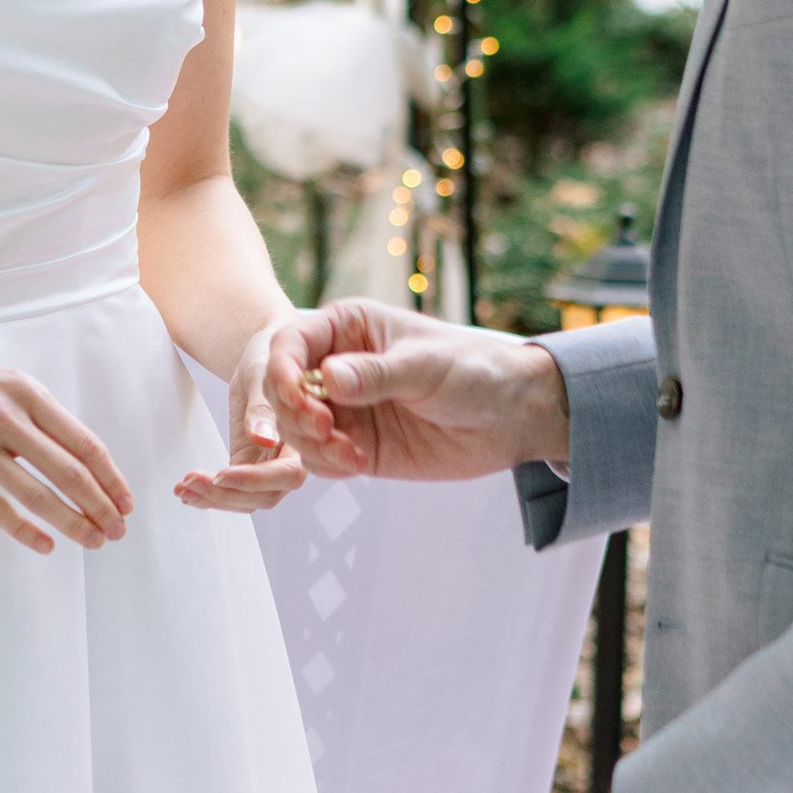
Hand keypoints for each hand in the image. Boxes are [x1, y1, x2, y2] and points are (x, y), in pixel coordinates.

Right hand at [0, 313, 132, 557]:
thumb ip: (29, 410)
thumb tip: (65, 448)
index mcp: (24, 392)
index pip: (83, 442)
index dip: (111, 477)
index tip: (126, 502)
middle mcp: (6, 417)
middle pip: (70, 472)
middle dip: (101, 507)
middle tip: (118, 532)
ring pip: (37, 493)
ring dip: (71, 522)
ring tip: (93, 542)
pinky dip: (23, 529)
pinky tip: (44, 545)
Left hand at [176, 325, 306, 513]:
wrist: (266, 358)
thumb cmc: (271, 358)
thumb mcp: (264, 375)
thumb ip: (263, 409)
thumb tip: (263, 440)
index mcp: (306, 440)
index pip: (287, 474)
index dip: (256, 480)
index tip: (222, 474)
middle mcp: (290, 459)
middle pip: (265, 496)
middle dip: (227, 495)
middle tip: (192, 482)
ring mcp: (268, 466)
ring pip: (246, 499)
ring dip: (213, 499)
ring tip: (181, 489)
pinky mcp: (249, 464)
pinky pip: (232, 490)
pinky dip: (209, 494)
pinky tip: (185, 491)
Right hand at [264, 302, 570, 480]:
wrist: (510, 417)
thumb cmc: (473, 370)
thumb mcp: (426, 366)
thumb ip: (377, 374)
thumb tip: (328, 377)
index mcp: (347, 328)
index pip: (291, 343)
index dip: (282, 370)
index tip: (296, 396)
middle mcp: (336, 366)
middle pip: (283, 390)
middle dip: (295, 413)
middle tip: (326, 429)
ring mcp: (344, 409)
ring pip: (295, 429)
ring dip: (310, 445)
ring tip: (349, 453)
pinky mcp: (355, 445)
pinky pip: (318, 458)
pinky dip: (326, 464)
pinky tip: (357, 464)